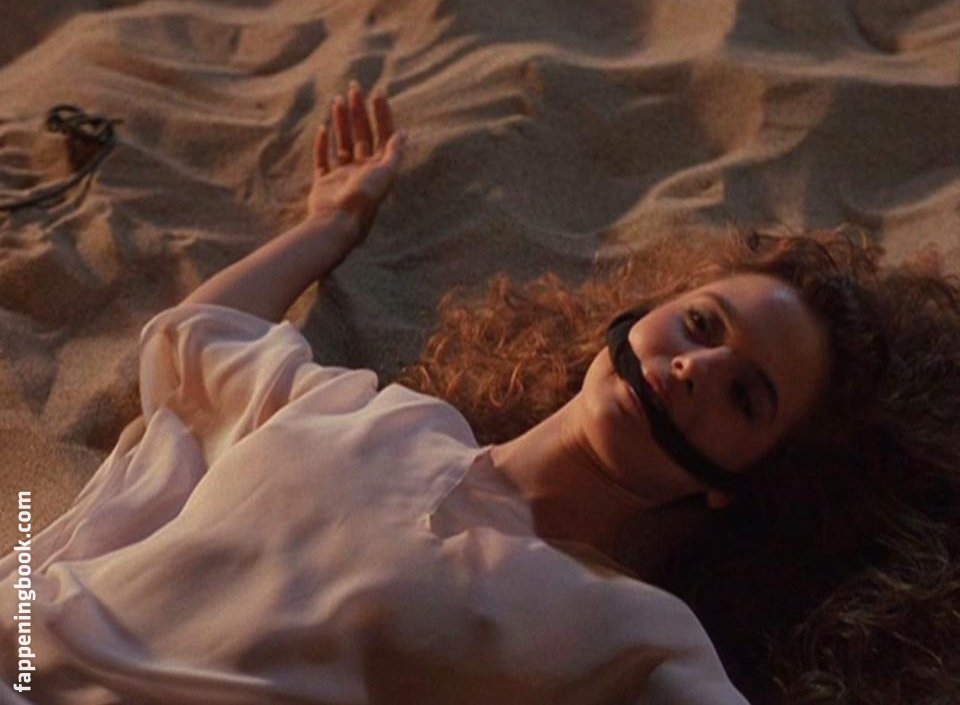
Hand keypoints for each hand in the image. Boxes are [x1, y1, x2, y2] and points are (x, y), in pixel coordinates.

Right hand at [307, 80, 406, 244]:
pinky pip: (323, 159)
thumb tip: (403, 132)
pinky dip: (322, 145)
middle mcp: (362, 171)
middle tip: (354, 87)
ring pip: (343, 142)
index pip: (383, 135)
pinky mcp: (324, 183)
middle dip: (359, 110)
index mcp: (379, 169)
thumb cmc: (364, 198)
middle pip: (362, 134)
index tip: (377, 93)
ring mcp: (343, 176)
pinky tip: (322, 128)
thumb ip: (394, 153)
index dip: (381, 113)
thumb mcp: (385, 173)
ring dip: (341, 121)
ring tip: (338, 99)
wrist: (337, 222)